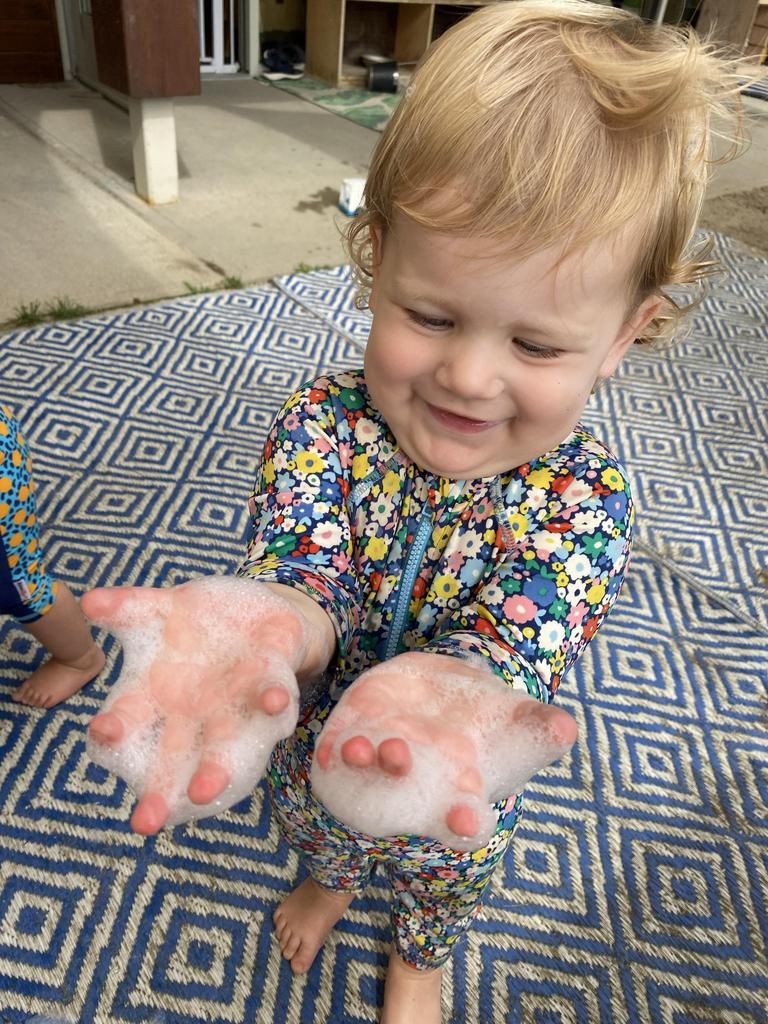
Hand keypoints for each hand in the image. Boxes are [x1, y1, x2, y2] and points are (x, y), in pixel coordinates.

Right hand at [83, 576, 310, 834]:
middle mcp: (197, 712)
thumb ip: (129, 606)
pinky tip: (274, 703)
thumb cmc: (203, 622)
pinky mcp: (273, 684)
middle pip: (175, 756)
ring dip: (215, 769)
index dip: (114, 729)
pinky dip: (273, 701)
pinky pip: (273, 695)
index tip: (101, 737)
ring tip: (205, 791)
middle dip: (161, 789)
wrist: (263, 616)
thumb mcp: (164, 607)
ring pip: (223, 744)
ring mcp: (236, 705)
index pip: (130, 717)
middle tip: (146, 822)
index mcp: (161, 692)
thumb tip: (88, 600)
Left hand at [311, 652, 576, 849]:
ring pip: (369, 772)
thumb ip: (541, 730)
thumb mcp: (520, 724)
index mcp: (462, 796)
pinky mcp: (355, 736)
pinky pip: (336, 751)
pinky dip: (333, 751)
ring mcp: (381, 764)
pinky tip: (333, 747)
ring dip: (366, 763)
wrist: (446, 696)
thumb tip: (565, 726)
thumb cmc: (489, 723)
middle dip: (404, 793)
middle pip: (410, 804)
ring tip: (368, 749)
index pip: (463, 821)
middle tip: (407, 766)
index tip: (467, 821)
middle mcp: (418, 789)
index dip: (464, 824)